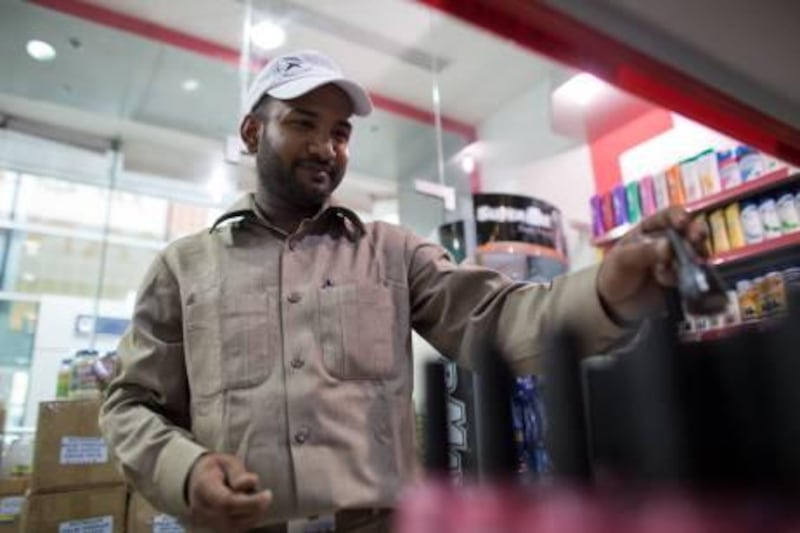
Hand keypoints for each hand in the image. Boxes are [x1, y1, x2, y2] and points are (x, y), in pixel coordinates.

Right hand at [186, 453, 272, 531]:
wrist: (197, 481)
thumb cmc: (216, 469)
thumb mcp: (227, 461)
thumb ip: (238, 472)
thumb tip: (250, 482)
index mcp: (203, 487)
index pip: (226, 502)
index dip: (250, 502)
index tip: (268, 495)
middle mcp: (201, 509)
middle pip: (232, 517)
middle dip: (255, 508)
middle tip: (267, 496)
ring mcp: (205, 522)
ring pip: (235, 527)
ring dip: (253, 515)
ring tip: (258, 499)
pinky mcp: (213, 529)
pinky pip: (235, 529)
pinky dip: (247, 520)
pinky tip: (251, 508)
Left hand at [597, 207, 708, 322]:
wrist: (615, 305)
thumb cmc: (614, 274)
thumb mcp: (622, 260)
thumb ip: (642, 252)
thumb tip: (667, 245)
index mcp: (650, 229)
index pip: (668, 216)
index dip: (678, 216)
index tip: (683, 221)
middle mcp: (668, 241)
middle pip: (688, 232)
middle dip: (694, 233)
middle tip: (696, 239)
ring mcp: (677, 260)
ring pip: (694, 252)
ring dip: (694, 256)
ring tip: (688, 262)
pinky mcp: (683, 278)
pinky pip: (694, 274)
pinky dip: (690, 275)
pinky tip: (676, 282)